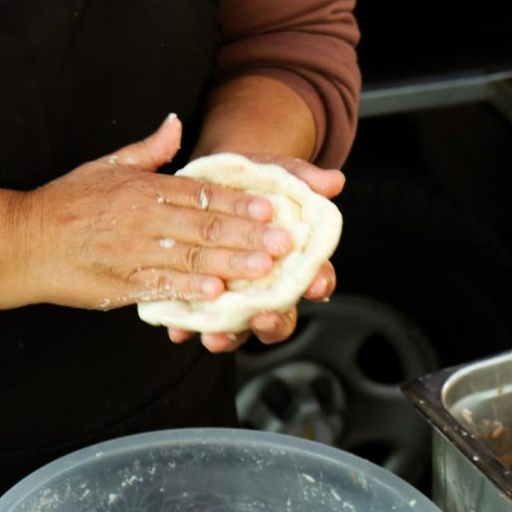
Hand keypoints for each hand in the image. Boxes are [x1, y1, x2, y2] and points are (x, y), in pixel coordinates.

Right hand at [23, 116, 292, 310]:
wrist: (24, 242)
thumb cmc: (68, 203)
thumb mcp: (107, 165)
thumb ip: (149, 149)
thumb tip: (177, 122)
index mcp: (144, 189)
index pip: (202, 193)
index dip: (240, 202)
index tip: (273, 208)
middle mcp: (142, 219)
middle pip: (205, 226)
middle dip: (248, 235)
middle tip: (284, 242)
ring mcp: (133, 253)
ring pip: (190, 258)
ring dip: (230, 264)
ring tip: (264, 268)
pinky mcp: (122, 284)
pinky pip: (163, 287)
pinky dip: (190, 291)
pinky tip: (217, 295)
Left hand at [167, 154, 342, 352]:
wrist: (208, 183)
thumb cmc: (251, 185)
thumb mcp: (274, 174)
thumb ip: (302, 179)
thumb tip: (333, 181)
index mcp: (295, 263)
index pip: (318, 279)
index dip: (320, 283)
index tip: (316, 284)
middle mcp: (267, 289)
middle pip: (281, 318)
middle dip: (274, 322)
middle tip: (263, 317)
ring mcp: (235, 300)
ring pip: (239, 330)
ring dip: (229, 337)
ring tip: (216, 336)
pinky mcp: (201, 300)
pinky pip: (196, 323)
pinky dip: (186, 328)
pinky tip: (177, 329)